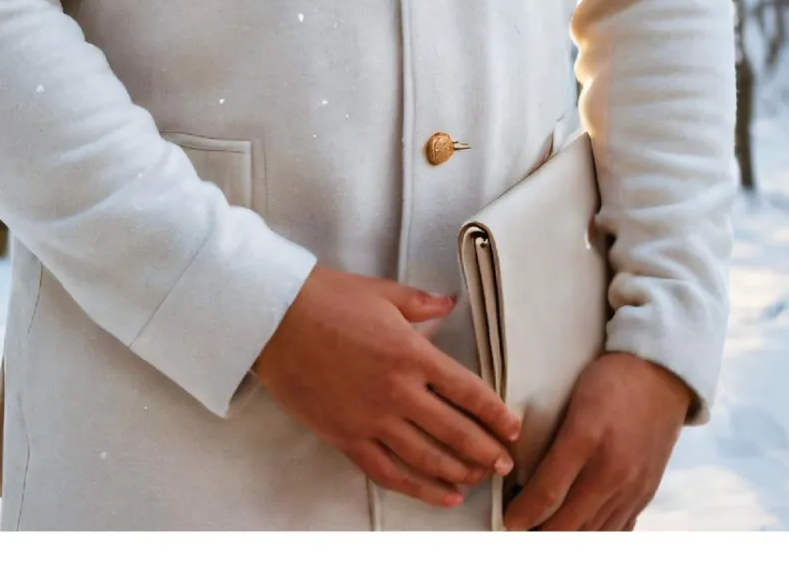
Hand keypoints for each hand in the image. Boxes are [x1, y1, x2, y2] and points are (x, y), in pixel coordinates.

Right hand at [252, 263, 520, 509]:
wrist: (275, 318)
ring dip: (460, 473)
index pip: (468, 391)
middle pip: (456, 432)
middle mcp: (398, 391)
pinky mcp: (347, 437)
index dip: (495, 414)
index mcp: (411, 353)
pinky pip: (390, 472)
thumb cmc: (326, 299)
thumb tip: (449, 303)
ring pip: (428, 459)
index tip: (512, 429)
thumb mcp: (382, 292)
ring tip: (479, 480)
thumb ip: (421, 304)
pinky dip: (420, 489)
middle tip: (504, 464)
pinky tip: (442, 495)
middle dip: (486, 452)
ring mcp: (372, 419)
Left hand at [503, 351, 693, 530]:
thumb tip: (526, 473)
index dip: (522, 513)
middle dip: (539, 532)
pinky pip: (616, 529)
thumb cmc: (610, 380)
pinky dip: (594, 534)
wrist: (661, 376)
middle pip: (569, 522)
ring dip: (565, 536)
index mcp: (585, 438)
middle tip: (520, 530)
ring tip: (544, 532)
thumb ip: (553, 438)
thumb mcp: (573, 400)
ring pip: (592, 532)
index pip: (547, 491)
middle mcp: (611, 470)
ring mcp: (632, 487)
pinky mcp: (646, 494)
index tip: (507, 521)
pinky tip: (579, 528)